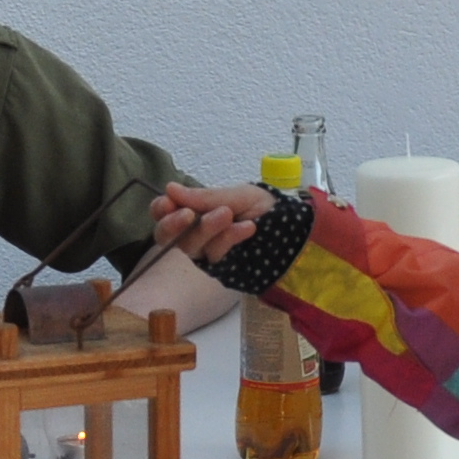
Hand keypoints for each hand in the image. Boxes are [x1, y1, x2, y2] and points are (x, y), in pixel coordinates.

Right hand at [148, 181, 271, 263]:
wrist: (297, 230)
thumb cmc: (266, 208)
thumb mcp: (239, 195)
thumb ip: (206, 197)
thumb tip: (170, 189)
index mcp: (195, 210)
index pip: (163, 212)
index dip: (161, 209)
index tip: (168, 203)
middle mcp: (195, 233)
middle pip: (167, 236)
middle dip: (172, 225)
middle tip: (188, 214)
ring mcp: (207, 253)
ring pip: (191, 246)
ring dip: (207, 229)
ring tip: (228, 214)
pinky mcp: (221, 269)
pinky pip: (215, 256)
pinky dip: (228, 239)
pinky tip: (246, 228)